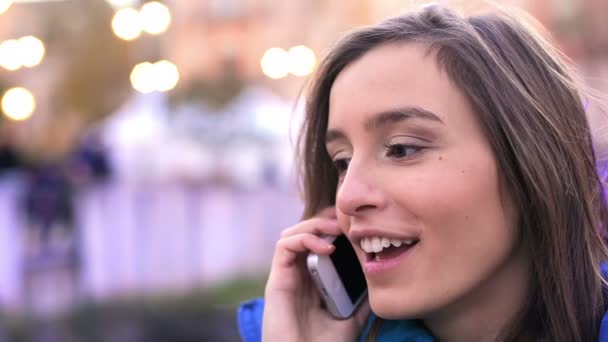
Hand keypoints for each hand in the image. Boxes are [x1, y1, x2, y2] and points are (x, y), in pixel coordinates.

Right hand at [263, 207, 370, 341]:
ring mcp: (286, 276)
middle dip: (324, 221)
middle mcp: (297, 275)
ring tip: (336, 229)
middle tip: (347, 221)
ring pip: (291, 234)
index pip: (318, 242)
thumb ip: (359, 300)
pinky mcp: (277, 280)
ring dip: (314, 225)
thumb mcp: (350, 319)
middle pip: (303, 233)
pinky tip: (326, 247)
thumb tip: (378, 283)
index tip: (355, 224)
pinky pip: (284, 247)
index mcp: (312, 281)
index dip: (333, 228)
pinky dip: (304, 239)